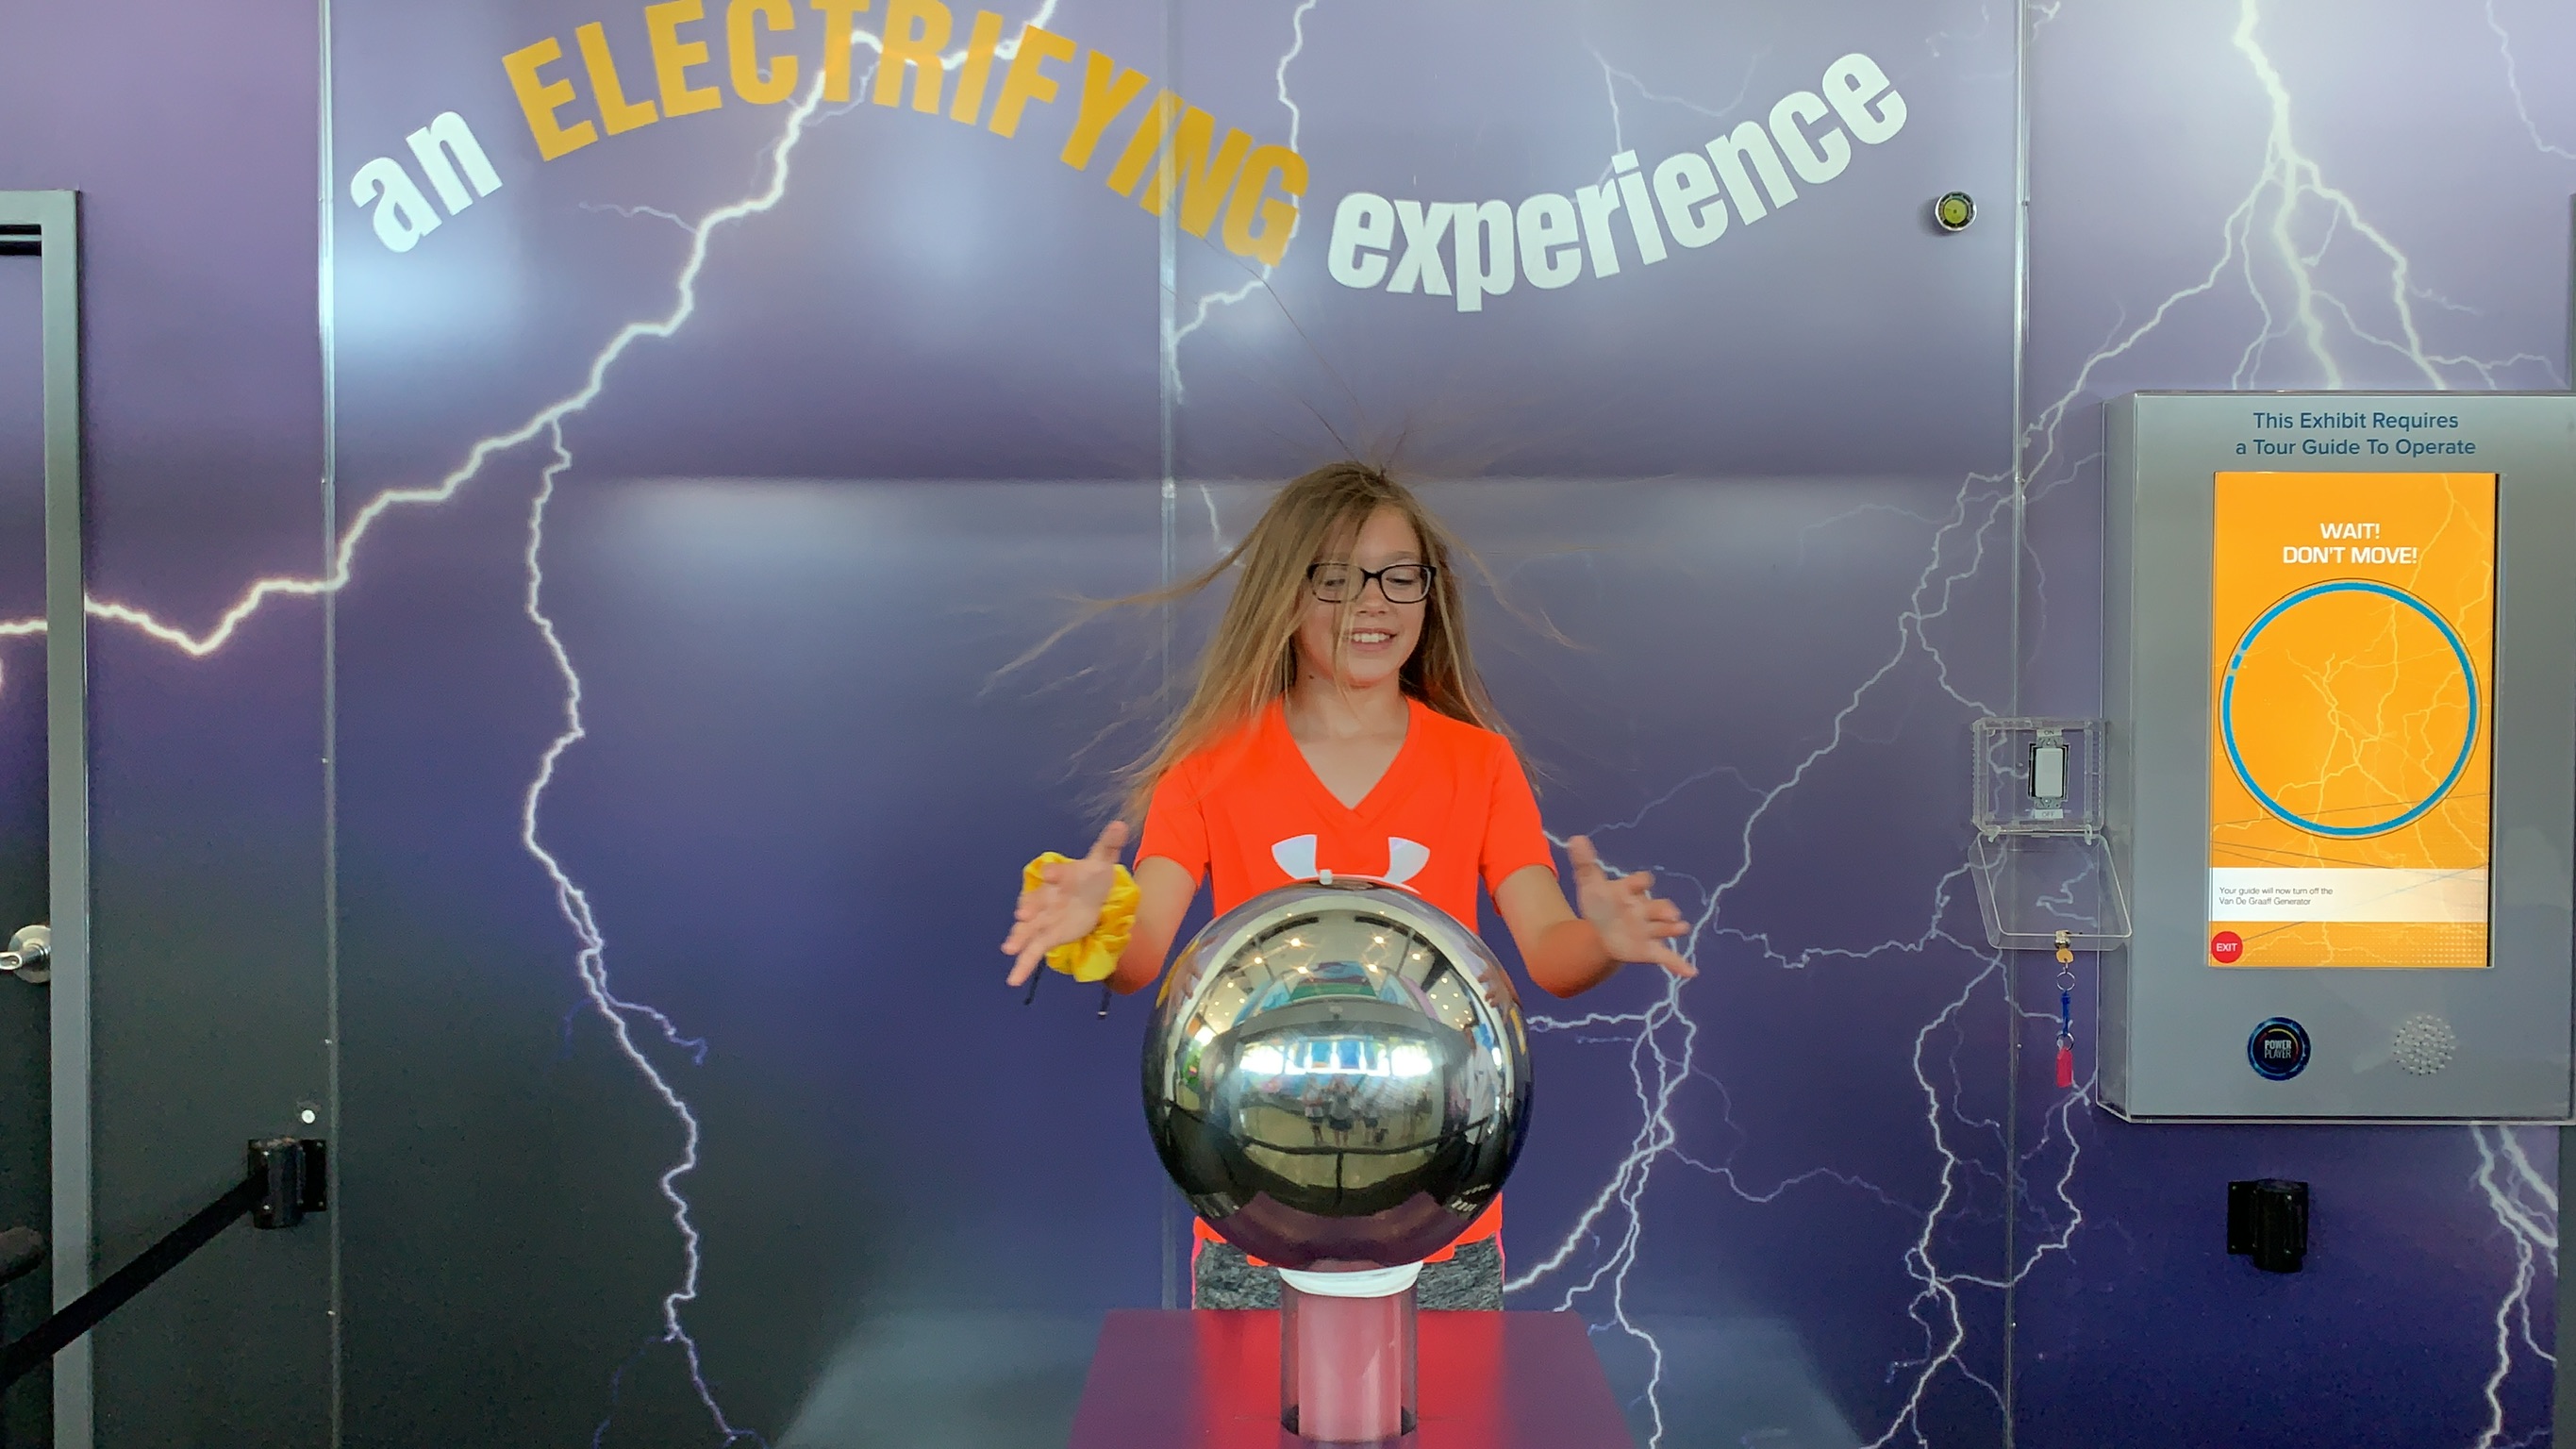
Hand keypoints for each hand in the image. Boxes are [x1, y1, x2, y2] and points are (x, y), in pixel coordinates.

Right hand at [1002, 821, 1129, 987]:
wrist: (1089, 894)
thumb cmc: (1092, 875)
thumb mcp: (1103, 860)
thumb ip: (1109, 844)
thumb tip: (1120, 824)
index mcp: (1062, 875)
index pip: (1057, 872)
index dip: (1055, 873)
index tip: (1051, 873)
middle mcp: (1047, 897)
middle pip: (1035, 901)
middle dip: (1029, 906)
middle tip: (1023, 914)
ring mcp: (1044, 918)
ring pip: (1028, 928)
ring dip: (1019, 937)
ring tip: (1010, 948)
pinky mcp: (1047, 936)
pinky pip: (1033, 951)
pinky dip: (1023, 965)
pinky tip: (1014, 980)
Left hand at [1568, 835, 1694, 978]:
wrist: (1602, 932)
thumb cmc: (1600, 904)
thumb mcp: (1590, 885)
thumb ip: (1585, 864)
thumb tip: (1575, 838)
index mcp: (1630, 892)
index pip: (1639, 883)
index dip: (1640, 883)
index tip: (1644, 882)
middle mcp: (1644, 909)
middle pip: (1657, 907)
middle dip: (1664, 909)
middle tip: (1671, 913)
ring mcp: (1648, 929)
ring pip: (1664, 928)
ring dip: (1673, 928)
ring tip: (1681, 928)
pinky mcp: (1649, 949)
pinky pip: (1667, 957)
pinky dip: (1679, 964)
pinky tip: (1691, 973)